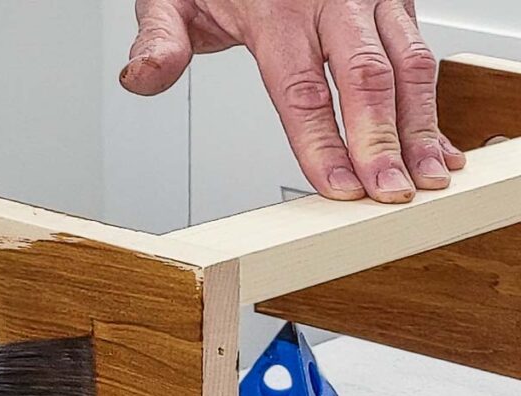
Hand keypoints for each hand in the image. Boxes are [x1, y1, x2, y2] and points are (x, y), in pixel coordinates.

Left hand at [120, 0, 467, 203]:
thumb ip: (158, 39)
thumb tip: (141, 77)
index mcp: (277, 9)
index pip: (301, 89)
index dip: (322, 143)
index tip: (338, 186)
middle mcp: (334, 0)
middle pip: (367, 78)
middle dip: (383, 142)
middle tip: (392, 192)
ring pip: (409, 64)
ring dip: (420, 126)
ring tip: (429, 177)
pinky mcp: (393, 1)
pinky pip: (421, 53)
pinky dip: (431, 105)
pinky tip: (436, 145)